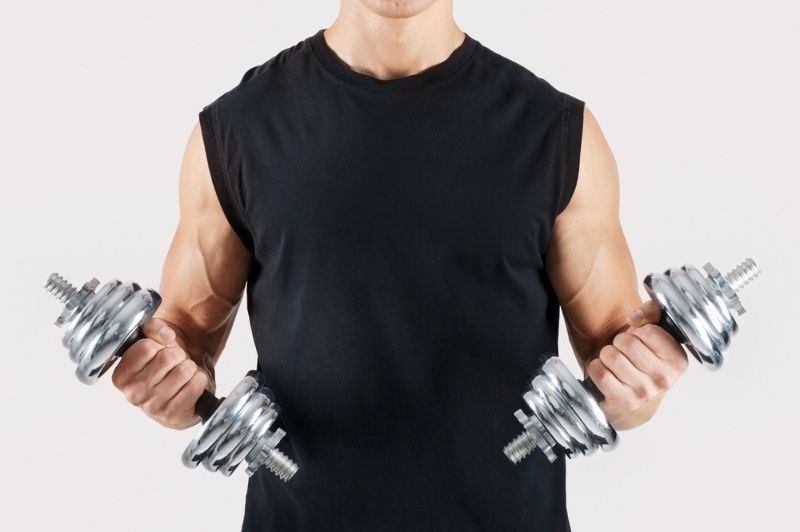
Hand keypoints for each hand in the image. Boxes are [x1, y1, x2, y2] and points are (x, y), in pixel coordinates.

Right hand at [111, 317, 209, 429]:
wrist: (182, 384)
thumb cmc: (164, 362)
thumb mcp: (153, 339)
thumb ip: (153, 327)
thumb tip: (166, 335)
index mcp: (121, 376)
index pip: (146, 347)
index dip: (159, 344)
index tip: (158, 351)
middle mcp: (133, 394)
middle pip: (167, 358)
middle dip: (177, 355)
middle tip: (174, 363)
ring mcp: (153, 408)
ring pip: (184, 371)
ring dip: (189, 368)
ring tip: (182, 373)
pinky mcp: (174, 416)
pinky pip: (196, 385)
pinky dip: (199, 380)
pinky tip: (190, 385)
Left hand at [585, 300, 688, 429]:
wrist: (631, 398)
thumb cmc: (641, 357)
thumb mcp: (653, 332)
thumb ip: (652, 312)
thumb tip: (635, 318)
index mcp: (678, 360)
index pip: (650, 331)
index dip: (638, 330)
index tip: (639, 338)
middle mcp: (665, 379)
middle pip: (628, 343)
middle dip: (619, 341)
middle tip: (622, 349)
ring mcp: (644, 392)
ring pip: (612, 357)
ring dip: (606, 354)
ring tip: (614, 359)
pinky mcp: (623, 402)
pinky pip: (600, 373)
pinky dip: (595, 367)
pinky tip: (604, 370)